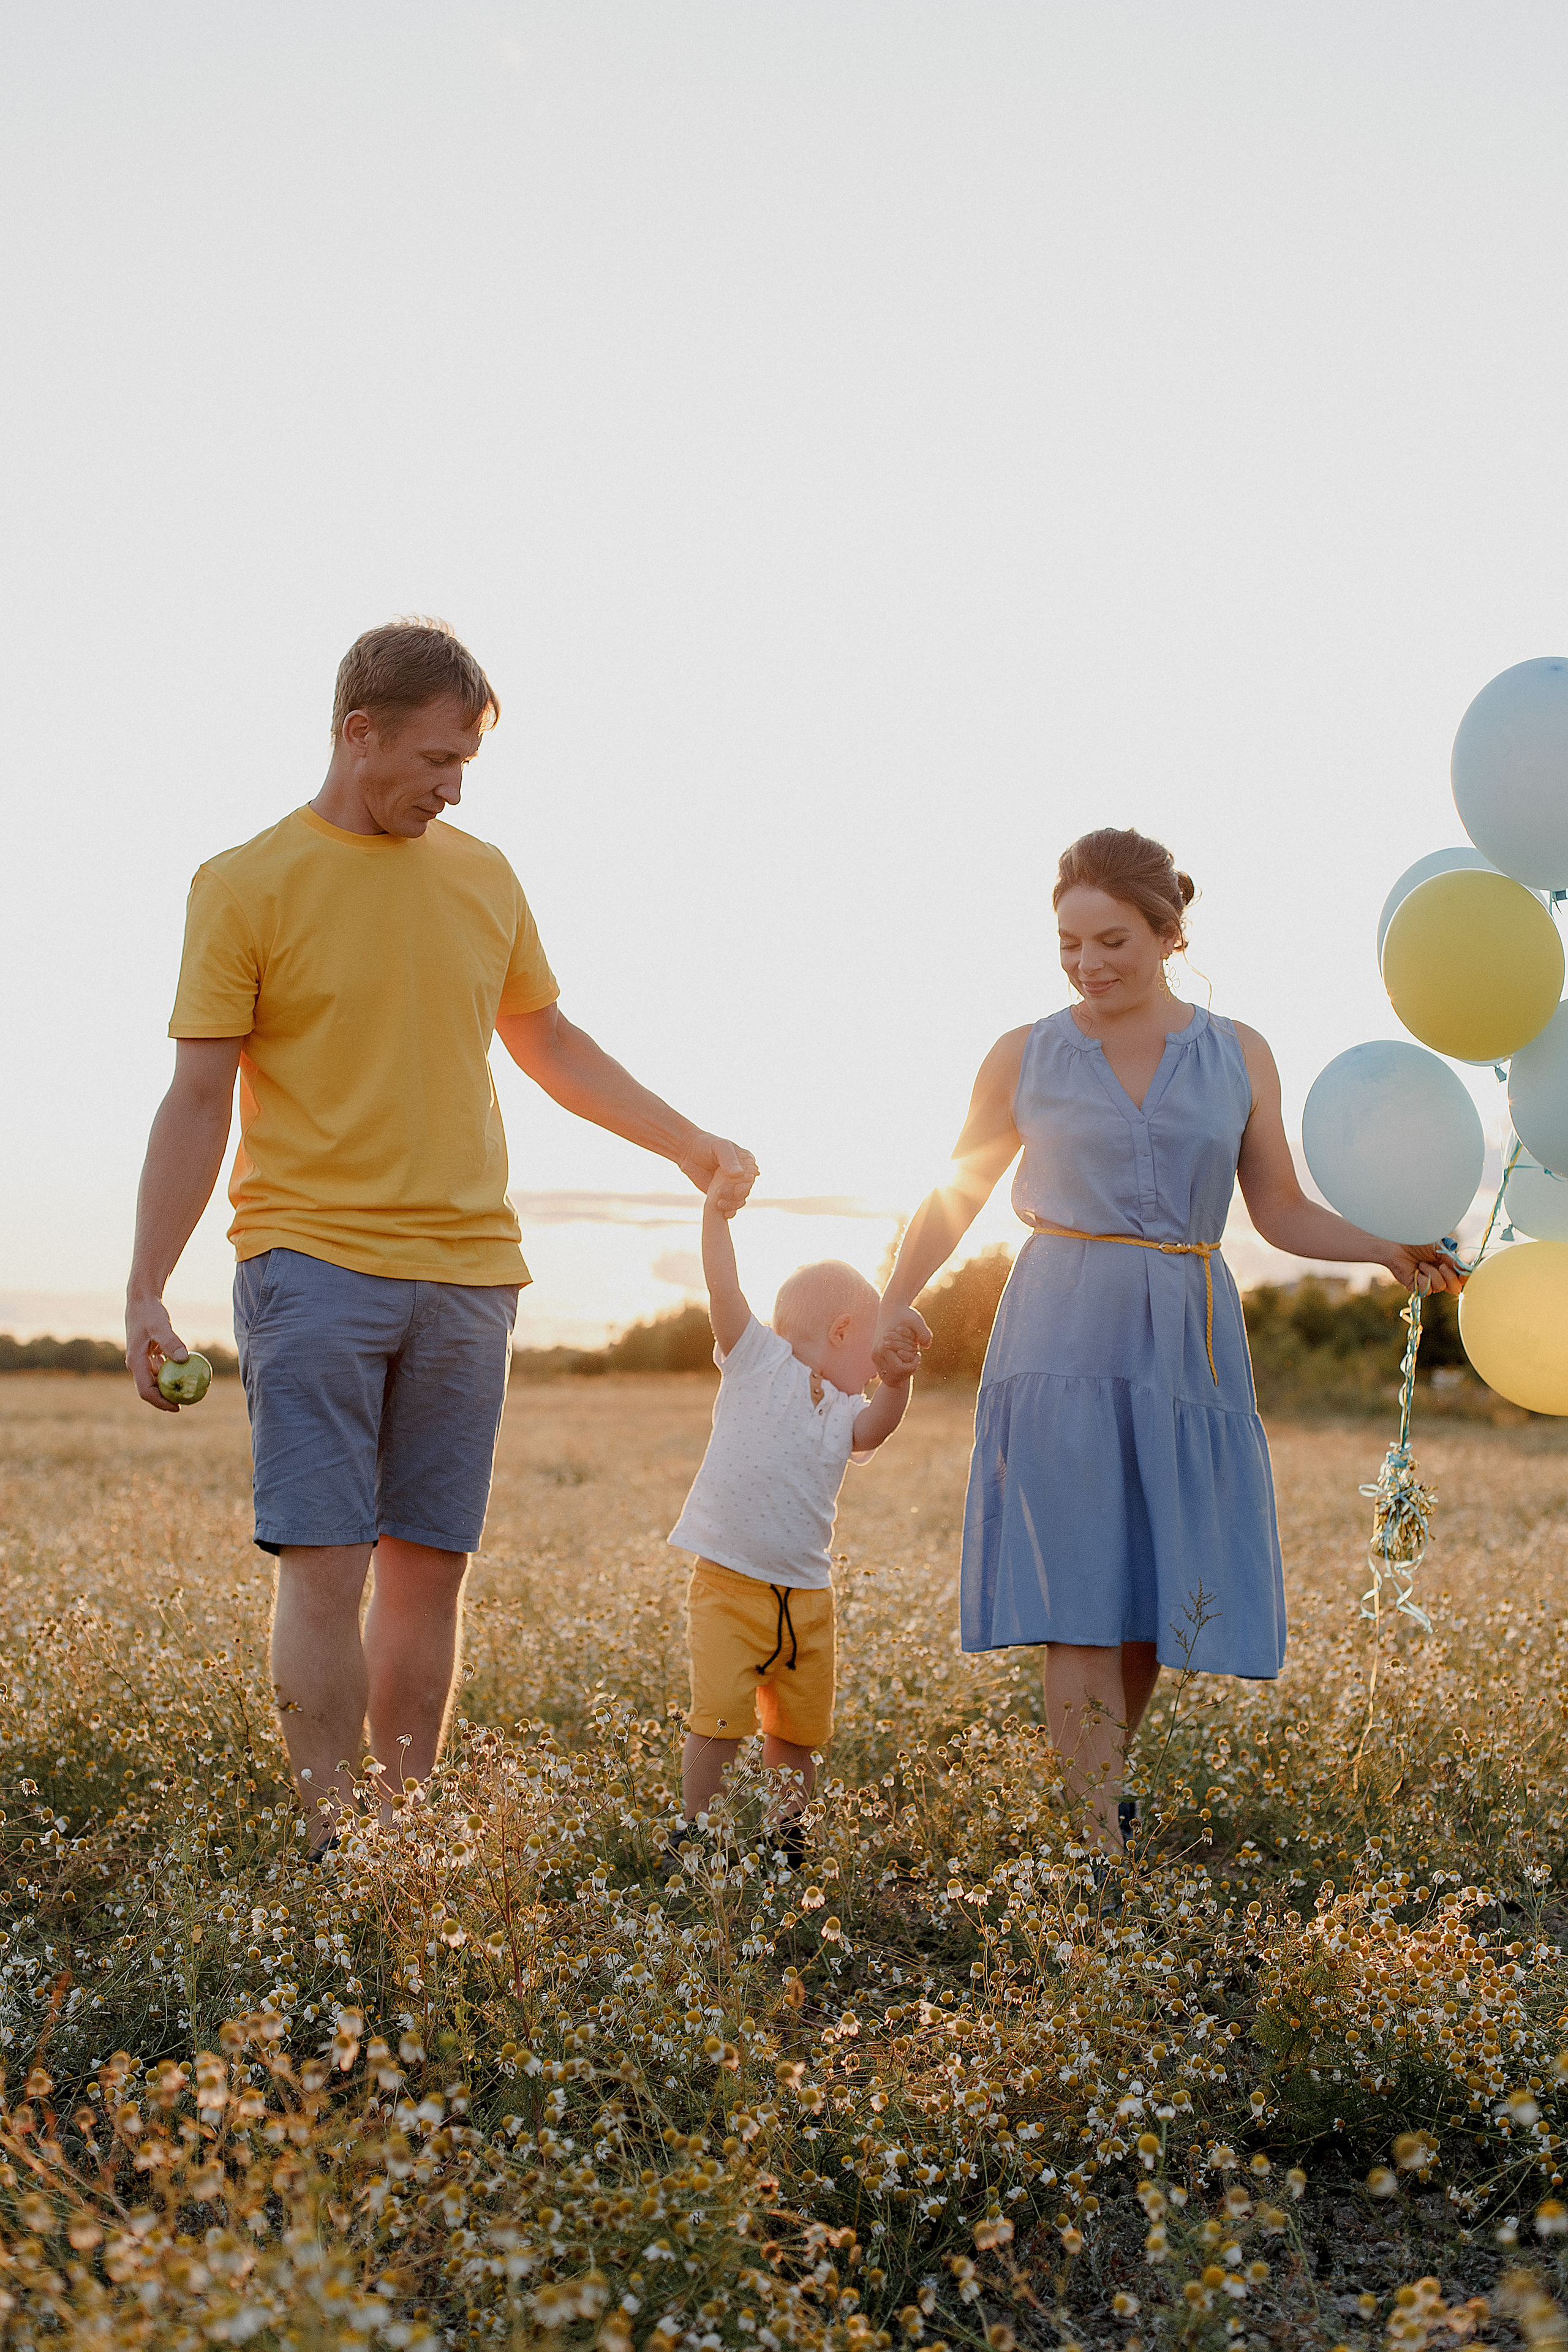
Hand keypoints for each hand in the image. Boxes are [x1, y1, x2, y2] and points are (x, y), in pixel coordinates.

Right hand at [125, 1294, 189, 1411]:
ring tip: (190, 1392)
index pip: (146, 1391)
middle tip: (187, 1404)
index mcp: (135, 1363)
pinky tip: (188, 1374)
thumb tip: (184, 1359)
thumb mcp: (160, 1326)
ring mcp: (143, 1361)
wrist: (141, 1301)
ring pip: (157, 1380)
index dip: (160, 1402)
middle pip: (151, 1389)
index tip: (177, 1408)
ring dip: (171, 1387)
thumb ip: (171, 1342)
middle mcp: (137, 1365)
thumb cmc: (150, 1313)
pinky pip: (162, 1369)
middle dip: (167, 1399)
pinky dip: (173, 1373)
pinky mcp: (149, 1355)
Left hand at [679, 1132, 757, 1205]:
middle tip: (720, 1193)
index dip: (745, 1184)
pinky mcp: (724, 1194)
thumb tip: (739, 1174)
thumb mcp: (719, 1147)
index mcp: (747, 1162)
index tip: (735, 1188)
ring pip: (739, 1200)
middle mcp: (743, 1175)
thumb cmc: (706, 1145)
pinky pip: (731, 1206)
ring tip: (719, 1204)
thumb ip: (729, 1159)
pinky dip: (729, 1211)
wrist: (688, 1152)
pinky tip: (725, 1214)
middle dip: (735, 1195)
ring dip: (732, 1205)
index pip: (751, 1177)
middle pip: (746, 1190)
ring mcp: (733, 1186)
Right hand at [873, 1305, 931, 1381]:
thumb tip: (927, 1346)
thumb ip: (923, 1333)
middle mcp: (876, 1354)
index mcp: (883, 1348)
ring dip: (902, 1371)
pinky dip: (897, 1369)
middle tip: (916, 1356)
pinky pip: (887, 1371)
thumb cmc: (904, 1313)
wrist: (891, 1307)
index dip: (913, 1365)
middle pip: (893, 1375)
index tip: (919, 1354)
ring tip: (911, 1357)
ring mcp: (875, 1356)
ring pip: (889, 1375)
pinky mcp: (877, 1356)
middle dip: (907, 1369)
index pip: (899, 1369)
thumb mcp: (916, 1321)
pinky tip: (906, 1358)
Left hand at [1383, 1244, 1464, 1296]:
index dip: (1465, 1277)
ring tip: (1422, 1264)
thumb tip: (1466, 1269)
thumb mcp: (1440, 1247)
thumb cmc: (1417, 1241)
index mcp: (1448, 1266)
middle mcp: (1440, 1276)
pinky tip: (1417, 1270)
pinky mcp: (1417, 1287)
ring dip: (1433, 1273)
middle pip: (1456, 1288)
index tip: (1462, 1270)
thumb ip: (1453, 1258)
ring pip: (1441, 1287)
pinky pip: (1427, 1289)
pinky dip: (1423, 1279)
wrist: (1397, 1244)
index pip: (1463, 1278)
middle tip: (1442, 1265)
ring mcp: (1429, 1282)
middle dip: (1451, 1277)